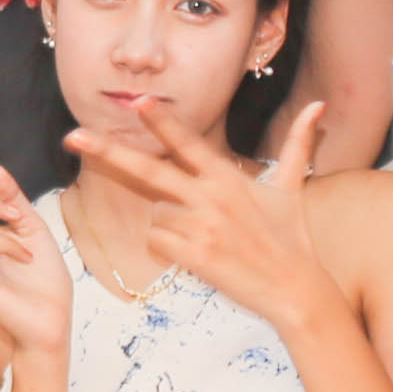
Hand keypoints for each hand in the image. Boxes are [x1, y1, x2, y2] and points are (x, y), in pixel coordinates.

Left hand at [67, 99, 340, 340]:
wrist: (296, 289)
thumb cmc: (293, 237)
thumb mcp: (292, 186)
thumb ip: (298, 143)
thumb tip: (320, 107)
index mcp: (228, 177)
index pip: (187, 143)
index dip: (160, 121)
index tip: (135, 101)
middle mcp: (211, 197)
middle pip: (148, 170)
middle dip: (108, 152)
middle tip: (72, 136)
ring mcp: (201, 228)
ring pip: (155, 214)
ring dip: (169, 223)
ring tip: (206, 237)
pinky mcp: (194, 257)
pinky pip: (158, 243)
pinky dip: (168, 247)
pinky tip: (195, 254)